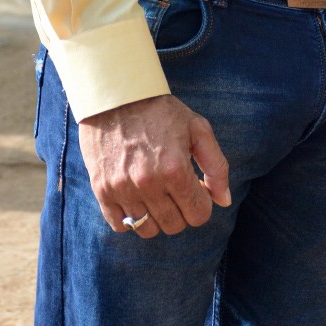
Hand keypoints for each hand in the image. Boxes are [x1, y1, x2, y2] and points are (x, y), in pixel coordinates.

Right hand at [79, 93, 231, 237]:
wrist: (116, 96)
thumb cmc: (161, 111)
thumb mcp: (198, 129)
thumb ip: (216, 167)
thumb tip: (224, 200)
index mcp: (175, 169)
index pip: (199, 215)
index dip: (202, 204)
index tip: (197, 190)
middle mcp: (148, 184)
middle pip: (175, 225)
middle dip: (182, 211)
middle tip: (177, 189)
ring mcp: (122, 189)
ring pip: (148, 229)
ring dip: (157, 217)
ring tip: (157, 193)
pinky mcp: (102, 190)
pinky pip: (120, 225)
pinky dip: (131, 218)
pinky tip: (137, 197)